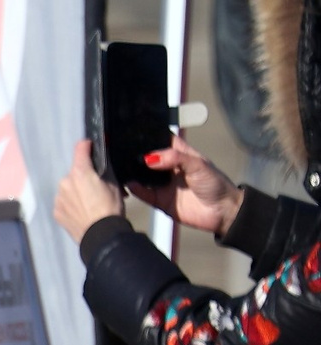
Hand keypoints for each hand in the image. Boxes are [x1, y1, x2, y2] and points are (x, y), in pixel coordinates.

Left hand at [53, 138, 128, 238]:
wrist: (100, 234)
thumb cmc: (110, 208)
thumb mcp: (114, 185)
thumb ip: (104, 172)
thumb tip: (100, 166)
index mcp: (80, 172)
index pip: (80, 149)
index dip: (86, 146)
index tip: (88, 146)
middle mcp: (65, 182)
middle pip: (74, 173)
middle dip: (84, 177)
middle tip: (96, 188)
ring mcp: (58, 197)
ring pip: (68, 188)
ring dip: (76, 191)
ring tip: (89, 203)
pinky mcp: (56, 211)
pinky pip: (64, 202)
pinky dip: (71, 204)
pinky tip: (82, 212)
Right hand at [128, 137, 245, 239]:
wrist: (222, 212)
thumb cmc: (216, 184)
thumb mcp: (198, 165)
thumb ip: (175, 158)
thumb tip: (149, 158)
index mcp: (180, 155)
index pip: (162, 141)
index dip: (150, 136)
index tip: (134, 132)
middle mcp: (169, 168)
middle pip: (148, 158)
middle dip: (136, 155)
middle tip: (122, 150)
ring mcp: (163, 184)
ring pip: (142, 176)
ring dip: (133, 172)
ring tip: (123, 166)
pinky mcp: (159, 200)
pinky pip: (143, 194)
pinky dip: (135, 189)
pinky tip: (130, 184)